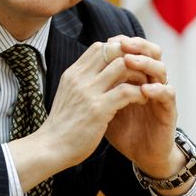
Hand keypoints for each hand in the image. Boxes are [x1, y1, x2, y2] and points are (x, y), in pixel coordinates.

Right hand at [8, 41, 148, 190]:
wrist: (51, 148)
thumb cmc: (63, 125)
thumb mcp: (69, 95)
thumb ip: (83, 82)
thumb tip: (100, 72)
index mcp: (73, 73)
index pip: (99, 47)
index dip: (118, 52)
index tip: (129, 66)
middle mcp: (80, 78)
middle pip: (113, 50)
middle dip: (132, 60)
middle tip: (142, 73)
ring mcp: (88, 92)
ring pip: (122, 66)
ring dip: (138, 75)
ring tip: (145, 86)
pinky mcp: (98, 109)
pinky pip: (126, 91)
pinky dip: (139, 93)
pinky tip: (142, 100)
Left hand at [102, 36, 182, 178]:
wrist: (141, 154)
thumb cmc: (122, 129)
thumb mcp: (105, 105)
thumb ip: (99, 87)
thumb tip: (79, 69)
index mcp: (137, 77)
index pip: (135, 51)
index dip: (124, 44)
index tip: (110, 40)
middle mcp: (151, 81)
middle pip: (151, 53)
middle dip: (137, 46)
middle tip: (123, 44)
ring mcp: (161, 95)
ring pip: (160, 69)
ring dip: (145, 63)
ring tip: (129, 61)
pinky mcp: (169, 110)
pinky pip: (168, 94)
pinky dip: (158, 90)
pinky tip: (145, 90)